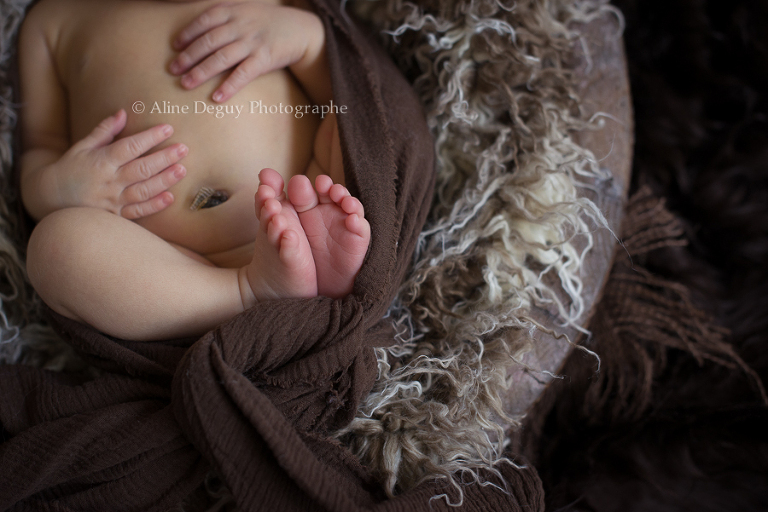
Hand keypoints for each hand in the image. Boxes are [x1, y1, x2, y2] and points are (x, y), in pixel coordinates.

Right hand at [43, 109, 186, 218]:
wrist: (51, 198)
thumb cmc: (71, 169)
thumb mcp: (83, 147)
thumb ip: (104, 131)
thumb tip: (123, 112)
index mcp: (100, 161)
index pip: (129, 147)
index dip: (149, 137)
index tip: (168, 128)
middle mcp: (108, 181)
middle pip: (141, 169)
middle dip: (164, 158)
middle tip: (183, 148)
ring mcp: (112, 200)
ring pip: (143, 190)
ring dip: (164, 181)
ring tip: (182, 170)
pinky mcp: (116, 216)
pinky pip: (137, 212)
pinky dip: (154, 205)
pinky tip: (170, 198)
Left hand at [169, 1, 324, 102]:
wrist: (302, 29)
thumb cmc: (270, 22)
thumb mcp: (247, 9)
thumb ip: (226, 15)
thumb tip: (201, 28)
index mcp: (234, 11)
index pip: (205, 21)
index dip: (188, 34)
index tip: (175, 47)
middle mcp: (241, 25)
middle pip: (208, 41)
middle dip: (188, 56)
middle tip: (173, 70)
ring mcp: (252, 42)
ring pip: (221, 58)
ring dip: (201, 72)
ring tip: (186, 84)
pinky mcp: (265, 58)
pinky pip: (243, 74)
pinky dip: (229, 86)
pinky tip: (217, 97)